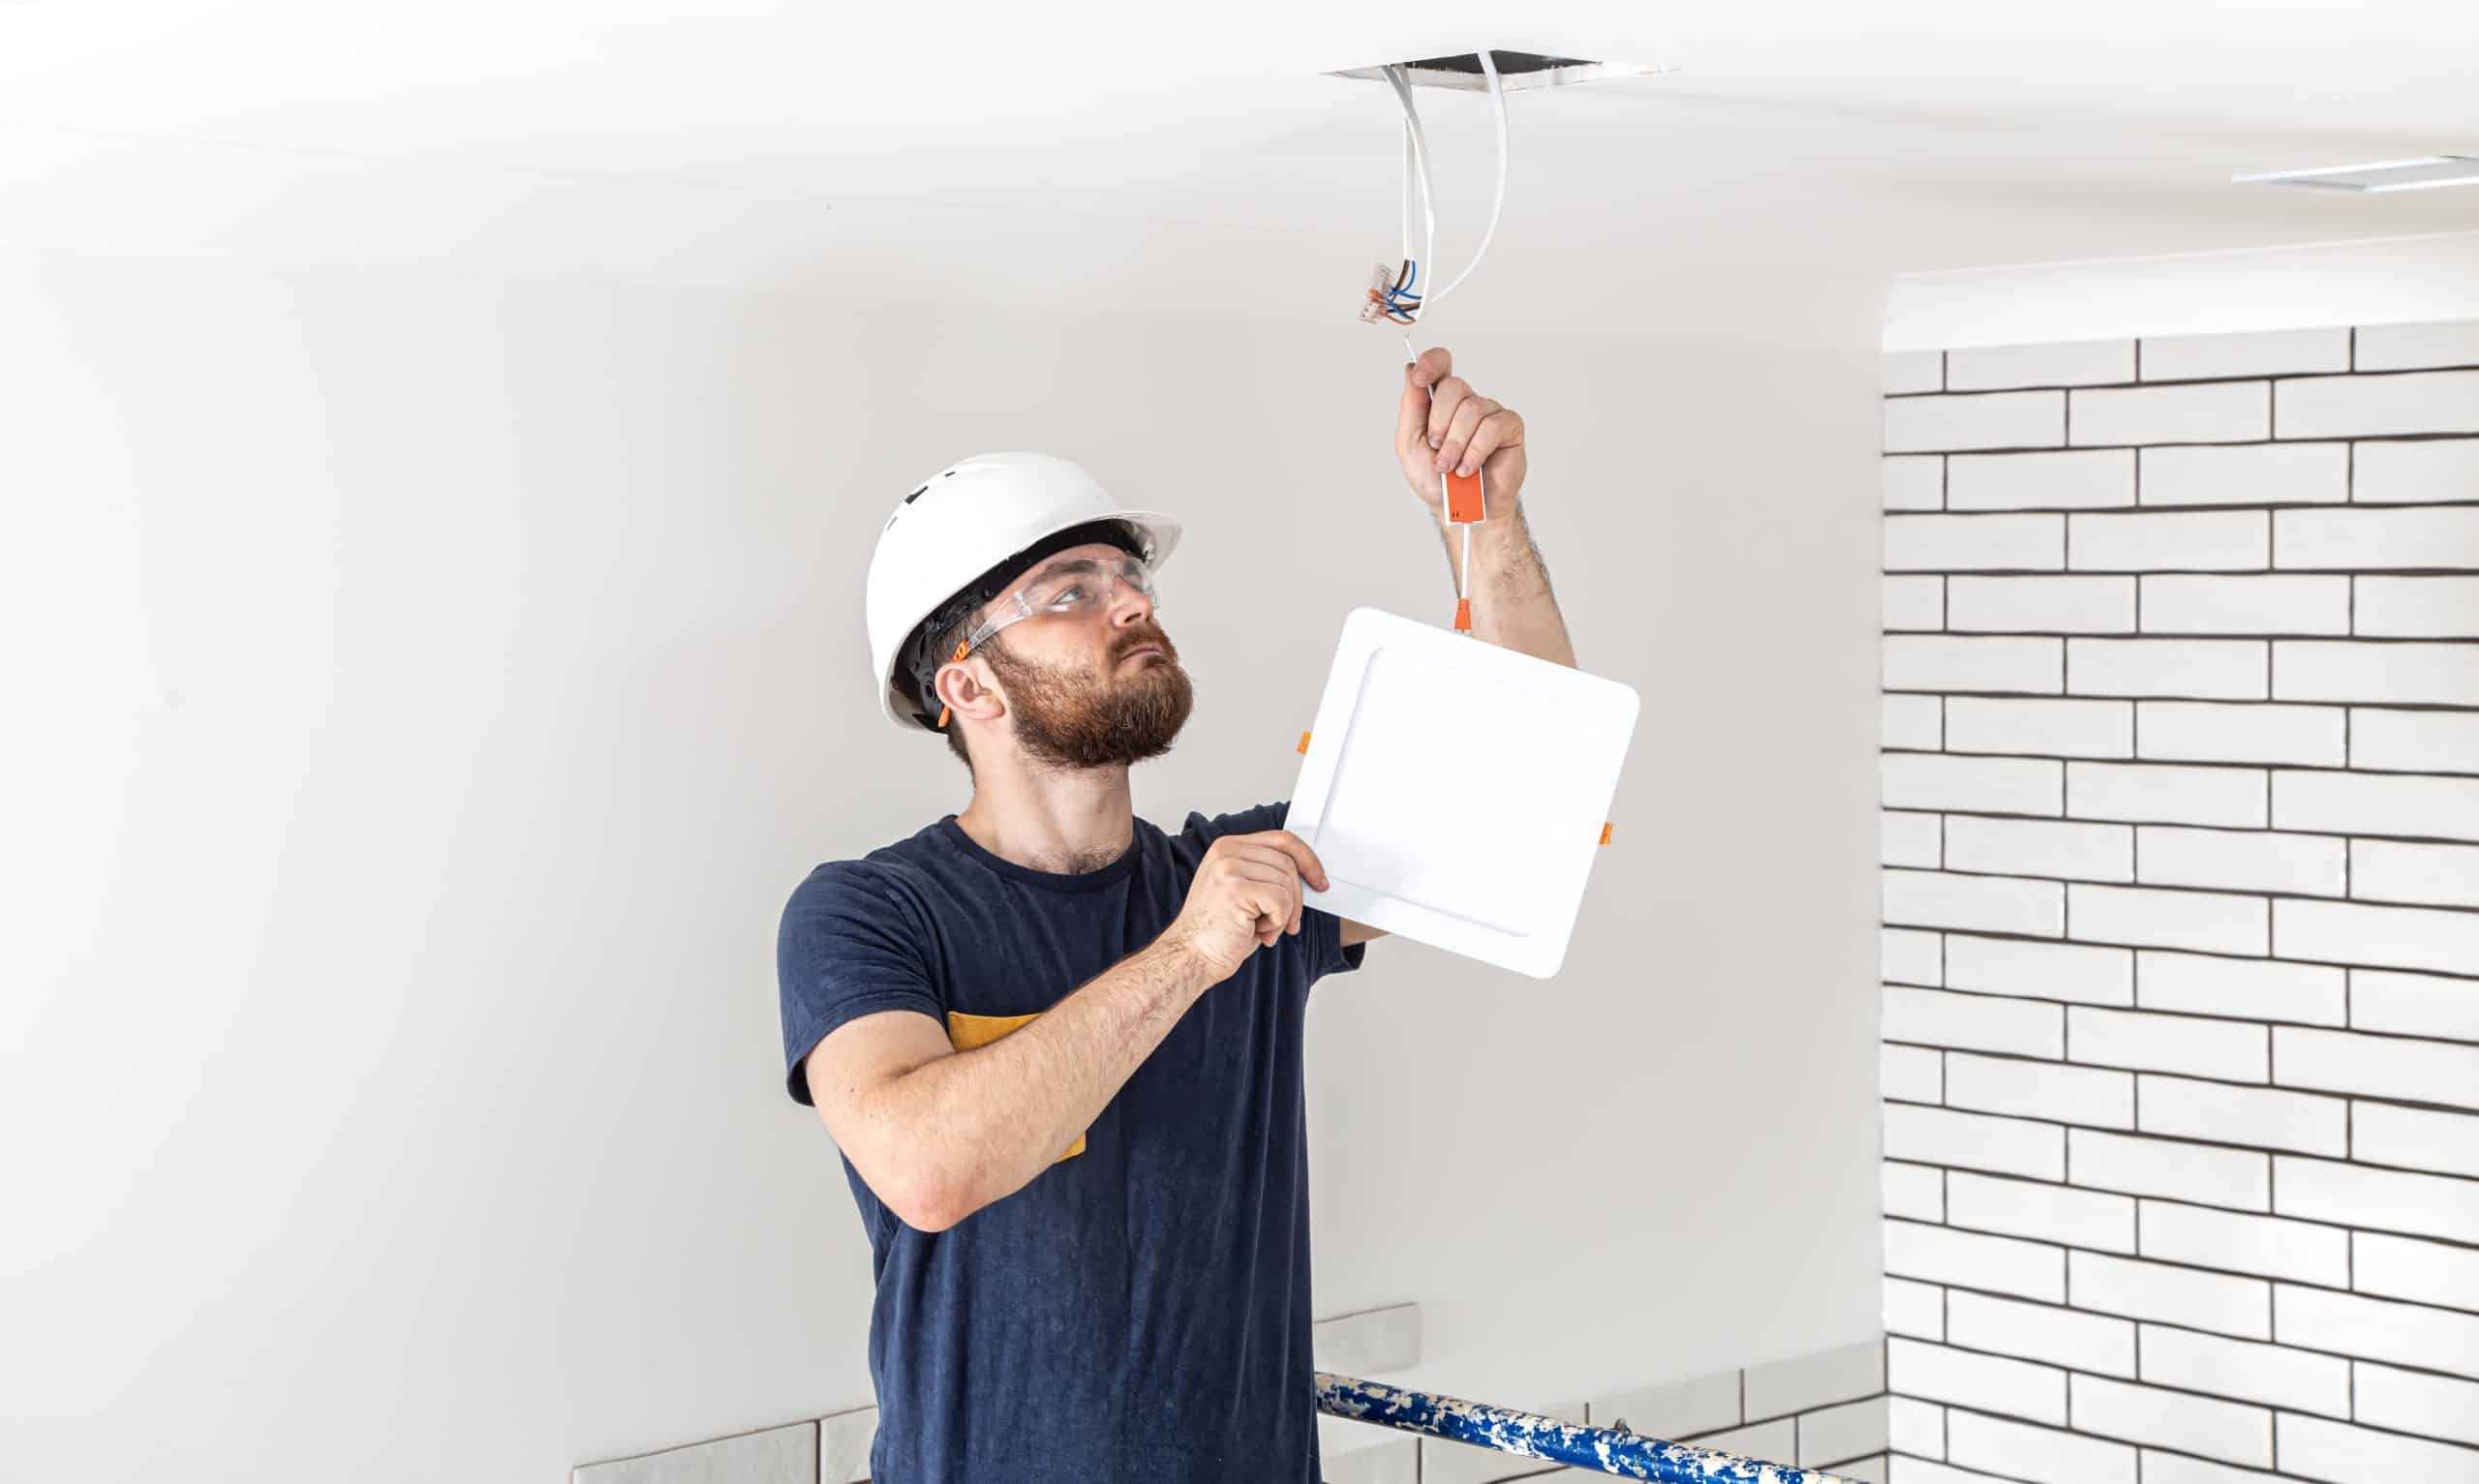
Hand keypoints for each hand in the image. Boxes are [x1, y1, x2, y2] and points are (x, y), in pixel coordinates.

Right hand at [1162, 830, 1331, 980]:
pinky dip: (1278, 923)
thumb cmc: (1218, 931)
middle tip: (1287, 923)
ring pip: (1287, 883)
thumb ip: (1265, 873)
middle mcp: (1226, 851)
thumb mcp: (1242, 891)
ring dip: (1284, 914)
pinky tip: (1258, 932)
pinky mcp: (1235, 889)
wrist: (1190, 957)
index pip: (1281, 839)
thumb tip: (1307, 874)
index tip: (1319, 881)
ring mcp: (1229, 868)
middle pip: (1288, 863)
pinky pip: (1281, 900)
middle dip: (1296, 898)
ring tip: (1264, 929)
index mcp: (1227, 847)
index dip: (1307, 859)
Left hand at [1396, 346, 1526, 515]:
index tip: (1419, 378)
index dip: (1431, 362)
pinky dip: (1475, 451)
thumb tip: (1410, 370)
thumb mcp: (1409, 444)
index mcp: (1441, 402)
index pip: (1440, 364)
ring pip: (1472, 409)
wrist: (1460, 511)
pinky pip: (1492, 427)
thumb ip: (1411, 406)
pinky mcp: (1510, 428)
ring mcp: (1490, 413)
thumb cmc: (1436, 480)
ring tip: (1452, 468)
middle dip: (1439, 424)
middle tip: (1436, 450)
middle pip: (1454, 387)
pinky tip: (1469, 469)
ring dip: (1456, 445)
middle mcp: (1467, 403)